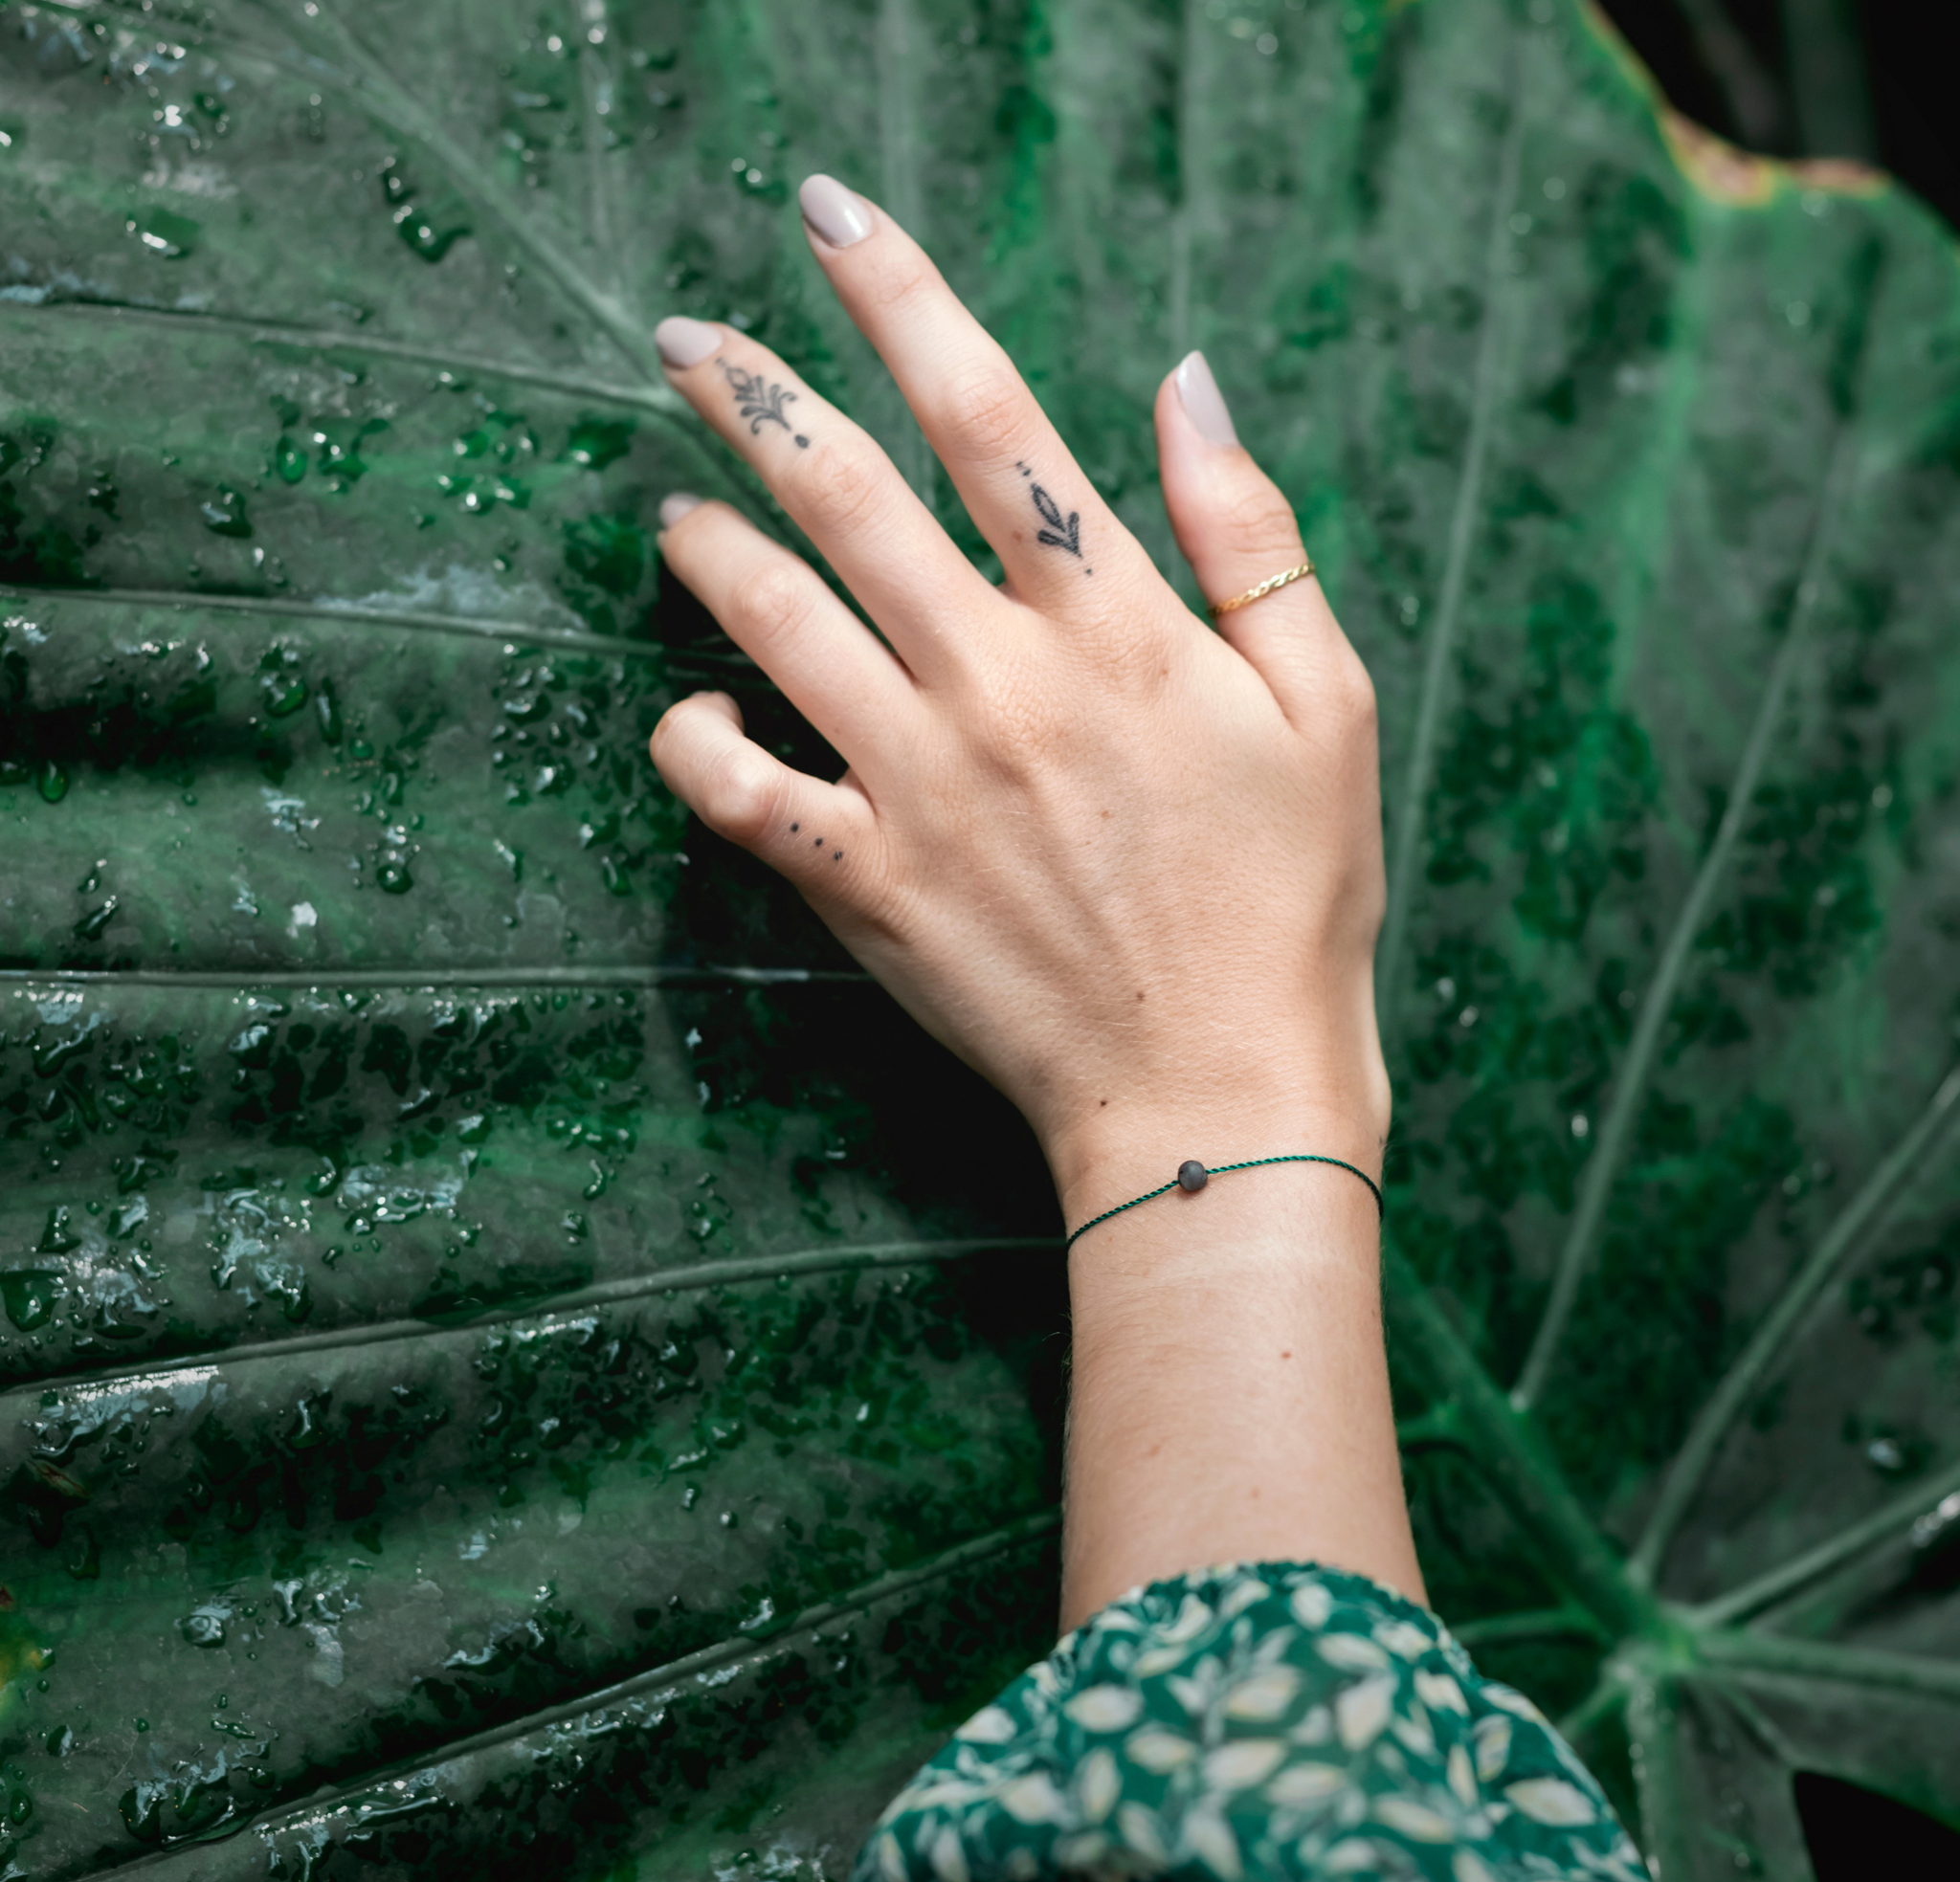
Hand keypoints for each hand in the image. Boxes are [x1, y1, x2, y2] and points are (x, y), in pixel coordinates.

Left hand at [649, 175, 1389, 1227]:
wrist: (1215, 1093)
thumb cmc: (1287, 902)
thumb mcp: (1325, 704)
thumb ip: (1250, 536)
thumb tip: (1187, 382)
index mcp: (1113, 626)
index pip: (986, 414)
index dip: (899, 297)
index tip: (825, 216)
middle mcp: (999, 684)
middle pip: (845, 494)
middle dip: (751, 395)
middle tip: (681, 339)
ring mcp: (920, 787)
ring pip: (773, 622)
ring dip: (708, 544)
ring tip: (672, 508)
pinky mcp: (868, 887)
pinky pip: (737, 795)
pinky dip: (691, 744)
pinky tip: (685, 712)